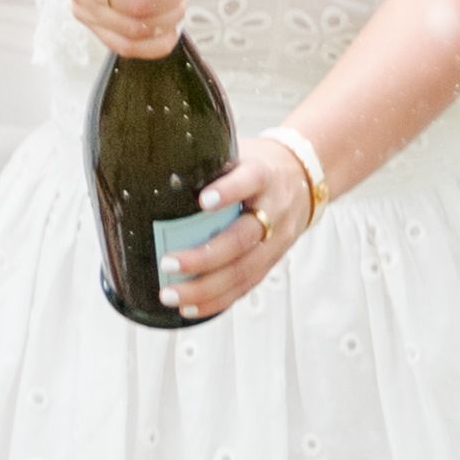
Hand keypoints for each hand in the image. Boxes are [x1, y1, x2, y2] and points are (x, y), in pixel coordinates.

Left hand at [162, 127, 318, 320]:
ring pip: (243, 271)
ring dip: (205, 288)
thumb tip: (154, 168)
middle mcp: (273, 209)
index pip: (249, 180)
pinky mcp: (272, 261)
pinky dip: (217, 300)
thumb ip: (209, 162)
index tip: (203, 200)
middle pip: (241, 238)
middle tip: (167, 264)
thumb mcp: (241, 153)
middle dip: (204, 257)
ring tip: (171, 295)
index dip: (229, 191)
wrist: (305, 180)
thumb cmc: (259, 166)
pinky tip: (190, 307)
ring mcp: (276, 240)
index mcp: (263, 175)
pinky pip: (246, 286)